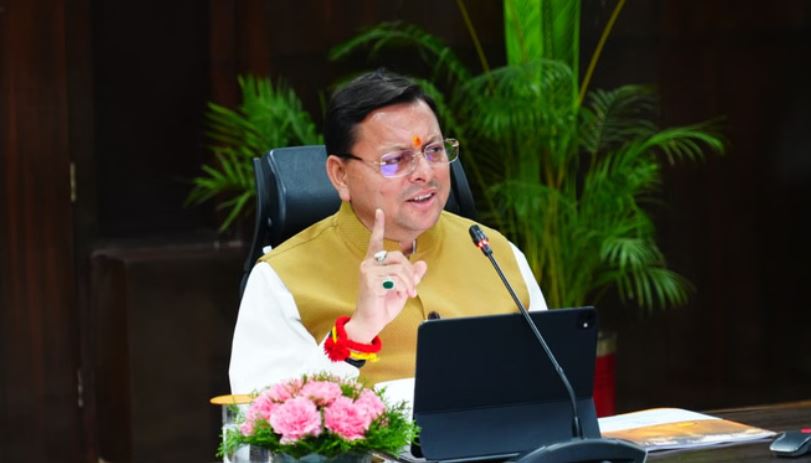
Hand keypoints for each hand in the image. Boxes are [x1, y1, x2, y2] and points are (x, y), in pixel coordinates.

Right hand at [344, 209, 427, 342]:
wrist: (371, 322)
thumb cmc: (382, 305)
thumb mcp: (401, 288)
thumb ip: (411, 276)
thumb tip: (422, 263)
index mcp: (374, 263)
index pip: (375, 240)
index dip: (378, 226)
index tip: (380, 212)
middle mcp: (368, 264)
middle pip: (398, 256)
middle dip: (410, 272)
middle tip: (413, 287)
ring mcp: (367, 271)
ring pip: (399, 268)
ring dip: (408, 282)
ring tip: (408, 293)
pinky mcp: (370, 280)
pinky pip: (395, 278)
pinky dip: (403, 288)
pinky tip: (399, 295)